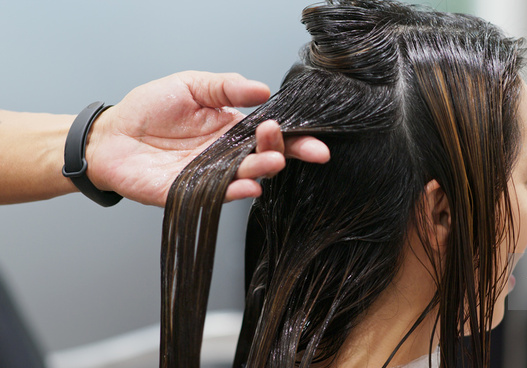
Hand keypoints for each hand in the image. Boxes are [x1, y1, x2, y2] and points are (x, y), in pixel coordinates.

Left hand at [85, 71, 329, 206]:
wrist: (110, 135)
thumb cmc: (148, 109)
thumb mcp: (191, 85)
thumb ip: (226, 87)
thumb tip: (263, 90)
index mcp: (232, 129)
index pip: (270, 136)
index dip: (297, 139)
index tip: (316, 141)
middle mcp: (226, 155)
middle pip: (264, 158)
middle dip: (282, 152)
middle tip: (279, 137)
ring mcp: (210, 176)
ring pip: (245, 177)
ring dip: (261, 170)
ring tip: (272, 160)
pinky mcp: (190, 193)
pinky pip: (216, 195)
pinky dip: (234, 192)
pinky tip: (249, 186)